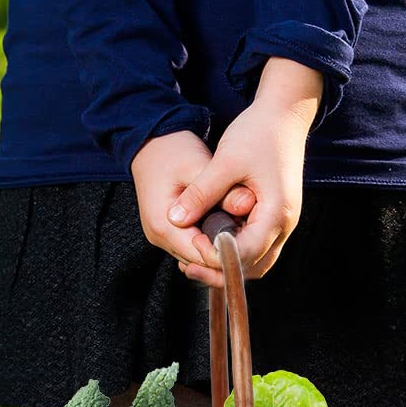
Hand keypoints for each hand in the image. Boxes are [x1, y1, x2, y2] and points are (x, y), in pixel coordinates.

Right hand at [130, 130, 246, 276]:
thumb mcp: (199, 166)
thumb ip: (221, 190)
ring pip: (198, 256)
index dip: (227, 252)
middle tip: (254, 235)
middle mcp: (159, 237)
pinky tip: (230, 225)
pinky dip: (212, 239)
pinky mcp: (169, 233)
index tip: (252, 237)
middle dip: (226, 251)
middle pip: (200, 261)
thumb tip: (248, 205)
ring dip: (220, 246)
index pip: (200, 255)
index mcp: (163, 225)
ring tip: (245, 230)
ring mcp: (163, 237)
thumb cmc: (173, 152)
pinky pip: (195, 245)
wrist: (151, 145)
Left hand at [165, 58, 322, 287]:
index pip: (246, 253)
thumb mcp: (225, 161)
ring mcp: (284, 222)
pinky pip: (259, 247)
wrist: (285, 113)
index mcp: (276, 213)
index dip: (217, 258)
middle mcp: (285, 224)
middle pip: (254, 266)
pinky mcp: (277, 216)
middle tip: (188, 269)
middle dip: (221, 271)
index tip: (190, 255)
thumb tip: (174, 220)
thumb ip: (201, 193)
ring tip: (197, 263)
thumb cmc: (258, 132)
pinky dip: (238, 253)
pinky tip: (213, 245)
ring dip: (230, 266)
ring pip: (258, 261)